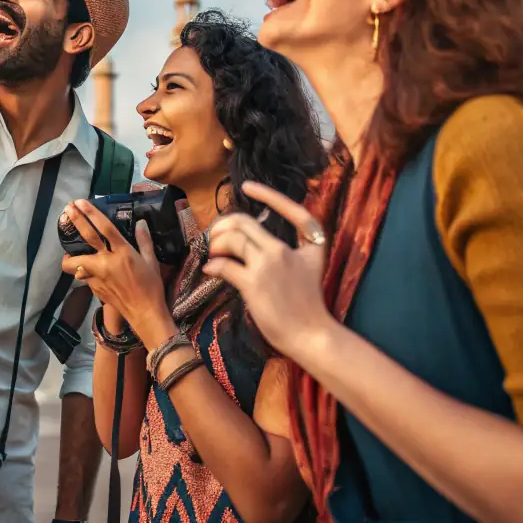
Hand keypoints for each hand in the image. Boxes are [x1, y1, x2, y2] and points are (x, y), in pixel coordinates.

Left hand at [61, 200, 172, 348]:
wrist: (144, 313)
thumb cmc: (151, 286)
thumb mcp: (151, 261)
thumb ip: (144, 240)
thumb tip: (141, 222)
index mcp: (122, 252)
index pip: (104, 227)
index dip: (90, 213)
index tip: (80, 202)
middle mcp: (106, 262)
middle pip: (85, 238)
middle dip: (75, 221)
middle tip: (68, 209)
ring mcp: (97, 276)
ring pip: (73, 263)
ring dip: (69, 256)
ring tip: (71, 251)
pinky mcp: (93, 288)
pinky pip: (82, 275)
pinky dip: (83, 270)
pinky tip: (89, 270)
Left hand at [203, 181, 334, 363]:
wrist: (312, 336)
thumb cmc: (307, 306)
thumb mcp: (307, 269)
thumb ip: (286, 250)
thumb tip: (249, 239)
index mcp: (308, 245)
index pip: (292, 210)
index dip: (268, 195)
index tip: (248, 187)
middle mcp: (286, 250)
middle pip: (246, 222)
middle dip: (224, 224)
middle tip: (215, 236)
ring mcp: (269, 265)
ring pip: (233, 238)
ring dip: (216, 243)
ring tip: (212, 253)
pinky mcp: (254, 283)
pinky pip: (224, 264)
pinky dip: (212, 265)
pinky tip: (210, 270)